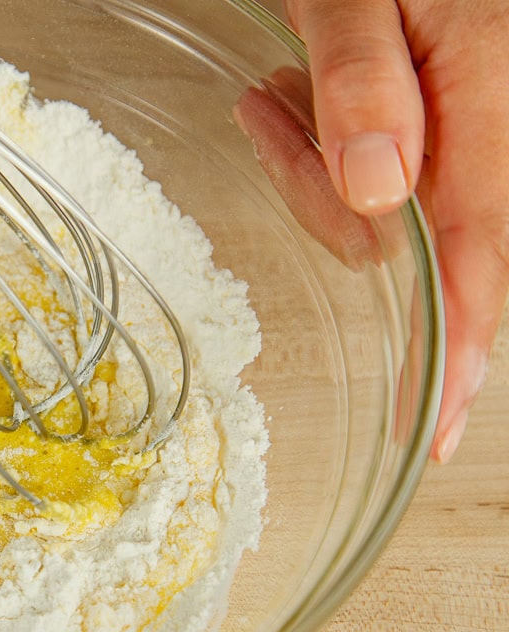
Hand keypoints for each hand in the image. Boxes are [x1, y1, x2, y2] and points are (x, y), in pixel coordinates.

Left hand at [285, 0, 508, 462]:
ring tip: (276, 92)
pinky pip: (365, 177)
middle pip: (404, 236)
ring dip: (307, 166)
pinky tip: (287, 102)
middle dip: (317, 198)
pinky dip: (315, 154)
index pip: (480, 254)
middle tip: (269, 112)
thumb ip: (367, 82)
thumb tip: (378, 193)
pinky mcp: (417, 127)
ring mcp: (449, 129)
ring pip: (372, 211)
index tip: (434, 426)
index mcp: (484, 88)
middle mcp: (480, 121)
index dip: (457, 348)